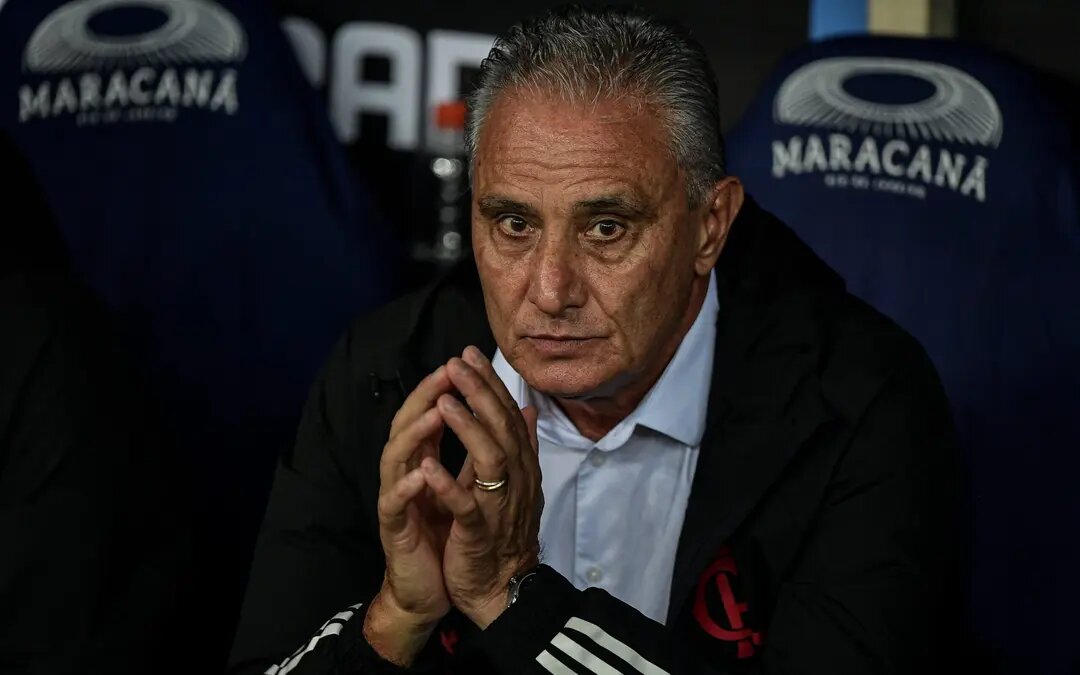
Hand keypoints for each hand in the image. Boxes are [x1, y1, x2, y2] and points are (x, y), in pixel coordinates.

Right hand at [364, 366, 454, 664]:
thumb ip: (479, 448)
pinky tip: (422, 471)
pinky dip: (408, 486)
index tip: (467, 360)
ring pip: (395, 456)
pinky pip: (395, 502)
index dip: (446, 386)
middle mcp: (405, 472)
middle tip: (448, 371)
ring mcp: (396, 498)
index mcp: (423, 460)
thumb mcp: (469, 486)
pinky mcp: (393, 528)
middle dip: (426, 396)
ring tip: (437, 410)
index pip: (430, 413)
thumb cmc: (446, 533)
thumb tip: (503, 411)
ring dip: (416, 432)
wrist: (433, 587)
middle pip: (407, 424)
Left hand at [421, 345, 542, 628]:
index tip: (470, 354)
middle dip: (480, 393)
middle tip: (458, 362)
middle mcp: (516, 480)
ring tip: (446, 401)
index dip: (490, 384)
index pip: (508, 415)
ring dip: (468, 429)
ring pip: (491, 459)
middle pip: (502, 428)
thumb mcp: (516, 484)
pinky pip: (467, 505)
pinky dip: (449, 485)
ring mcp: (500, 505)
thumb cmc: (504, 533)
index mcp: (521, 466)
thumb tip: (527, 407)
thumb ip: (520, 444)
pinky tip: (430, 465)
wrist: (503, 589)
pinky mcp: (480, 533)